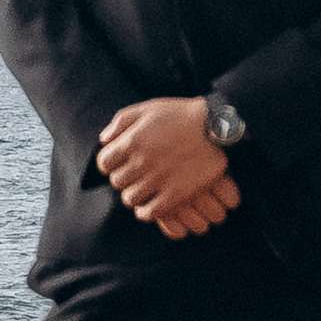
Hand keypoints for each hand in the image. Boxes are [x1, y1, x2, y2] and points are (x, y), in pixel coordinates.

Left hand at [98, 93, 235, 238]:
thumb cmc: (181, 115)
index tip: (117, 164)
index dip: (109, 164)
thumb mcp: (148, 108)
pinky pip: (150, 212)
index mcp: (132, 140)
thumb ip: (121, 121)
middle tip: (133, 176)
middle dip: (123, 179)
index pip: (105, 162)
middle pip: (117, 182)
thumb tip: (104, 140)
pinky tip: (149, 206)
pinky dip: (146, 212)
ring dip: (134, 195)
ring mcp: (159, 179)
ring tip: (142, 190)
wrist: (216, 126)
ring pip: (131, 198)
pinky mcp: (175, 194)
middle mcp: (142, 161)